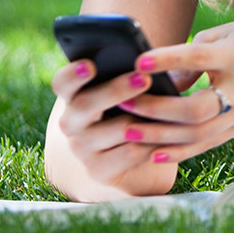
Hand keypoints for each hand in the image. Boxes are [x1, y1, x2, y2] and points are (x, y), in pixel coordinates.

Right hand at [49, 59, 180, 195]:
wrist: (135, 155)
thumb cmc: (136, 108)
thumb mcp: (131, 90)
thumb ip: (133, 74)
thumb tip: (154, 62)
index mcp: (74, 95)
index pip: (63, 82)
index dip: (73, 74)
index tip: (91, 65)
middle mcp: (71, 122)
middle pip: (86, 104)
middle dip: (117, 90)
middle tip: (144, 79)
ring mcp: (81, 148)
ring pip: (117, 129)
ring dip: (146, 119)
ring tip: (171, 108)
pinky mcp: (97, 170)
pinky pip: (131, 152)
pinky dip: (153, 142)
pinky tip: (170, 134)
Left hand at [115, 18, 233, 165]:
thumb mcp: (223, 35)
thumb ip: (192, 54)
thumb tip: (161, 81)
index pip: (199, 59)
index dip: (168, 60)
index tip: (138, 62)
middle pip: (196, 109)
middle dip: (156, 109)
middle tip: (123, 102)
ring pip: (198, 134)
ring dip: (159, 136)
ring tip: (126, 130)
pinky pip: (206, 145)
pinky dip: (178, 152)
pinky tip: (152, 153)